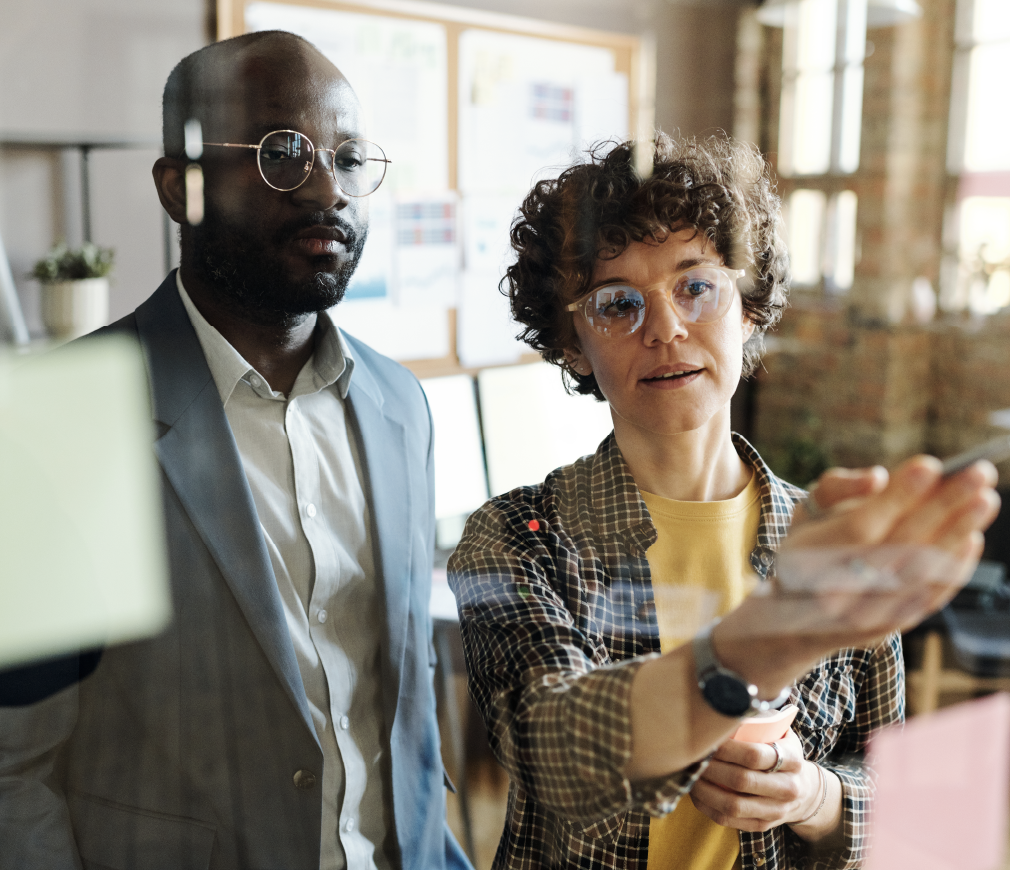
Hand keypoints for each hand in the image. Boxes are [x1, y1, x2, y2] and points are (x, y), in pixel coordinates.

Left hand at [690, 730, 825, 833]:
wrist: (803, 791)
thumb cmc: (781, 753)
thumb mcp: (781, 734)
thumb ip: (763, 718)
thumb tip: (728, 696)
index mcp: (793, 760)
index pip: (754, 755)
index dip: (726, 749)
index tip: (708, 741)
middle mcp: (788, 788)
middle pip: (741, 780)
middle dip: (712, 768)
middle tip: (694, 756)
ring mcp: (776, 811)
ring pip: (733, 805)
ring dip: (705, 789)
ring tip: (690, 774)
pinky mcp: (762, 825)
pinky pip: (729, 820)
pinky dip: (707, 806)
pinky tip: (695, 792)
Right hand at [715, 456, 999, 693]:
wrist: (788, 622)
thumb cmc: (806, 550)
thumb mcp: (806, 512)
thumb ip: (838, 487)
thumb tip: (878, 478)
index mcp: (807, 557)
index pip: (861, 526)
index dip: (898, 497)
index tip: (931, 464)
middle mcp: (835, 593)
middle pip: (900, 546)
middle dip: (943, 507)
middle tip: (979, 472)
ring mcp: (863, 615)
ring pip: (920, 573)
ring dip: (958, 534)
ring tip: (985, 499)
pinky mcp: (888, 629)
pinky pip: (929, 598)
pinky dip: (955, 568)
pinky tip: (972, 537)